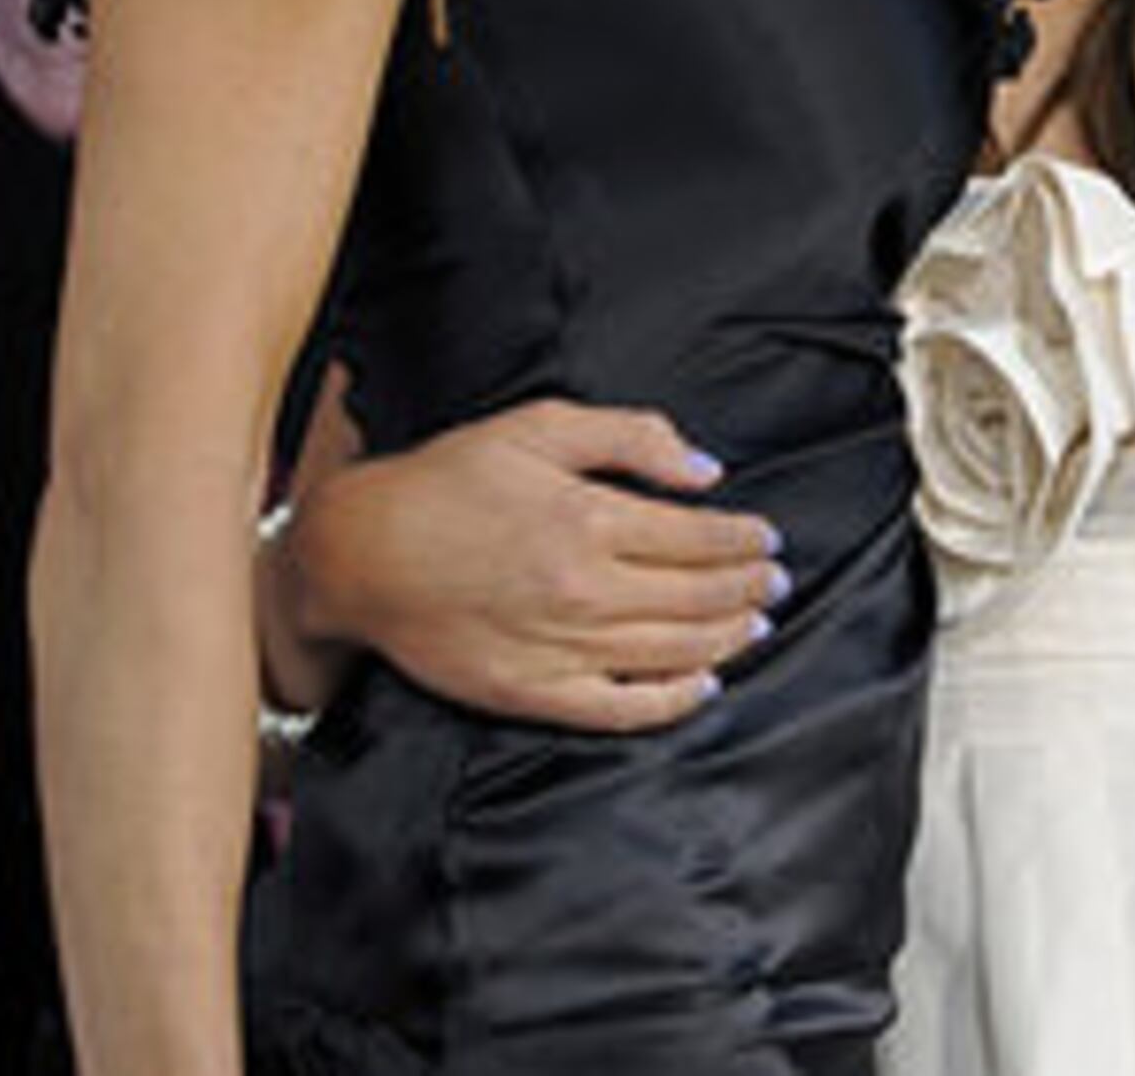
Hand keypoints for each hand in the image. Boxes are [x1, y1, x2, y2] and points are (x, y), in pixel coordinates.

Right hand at [275, 399, 783, 731]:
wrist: (358, 553)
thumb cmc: (448, 481)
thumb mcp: (540, 427)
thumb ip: (632, 438)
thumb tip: (707, 470)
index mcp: (589, 519)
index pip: (700, 537)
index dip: (746, 539)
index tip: (767, 537)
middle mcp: (582, 588)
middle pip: (699, 596)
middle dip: (751, 587)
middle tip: (776, 580)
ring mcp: (558, 647)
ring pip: (673, 652)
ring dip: (729, 638)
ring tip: (758, 623)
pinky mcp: (530, 691)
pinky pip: (620, 708)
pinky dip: (672, 701)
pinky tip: (704, 685)